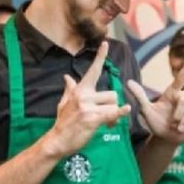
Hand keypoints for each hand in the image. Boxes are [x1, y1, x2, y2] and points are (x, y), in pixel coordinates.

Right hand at [42, 41, 131, 157]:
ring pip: (113, 105)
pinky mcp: (92, 119)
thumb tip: (67, 77)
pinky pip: (111, 113)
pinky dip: (120, 113)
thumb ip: (69, 89)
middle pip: (112, 94)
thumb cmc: (63, 122)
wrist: (57, 140)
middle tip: (107, 117)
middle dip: (112, 106)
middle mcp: (84, 95)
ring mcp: (88, 107)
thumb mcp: (64, 103)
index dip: (100, 57)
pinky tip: (126, 110)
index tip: (105, 43)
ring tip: (106, 124)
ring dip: (113, 116)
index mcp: (80, 90)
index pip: (92, 71)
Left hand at [127, 56, 183, 143]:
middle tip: (172, 125)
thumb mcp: (146, 110)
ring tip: (179, 129)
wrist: (165, 138)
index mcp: (171, 93)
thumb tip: (128, 82)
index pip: (181, 78)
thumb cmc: (155, 123)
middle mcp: (183, 96)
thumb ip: (140, 96)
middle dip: (178, 116)